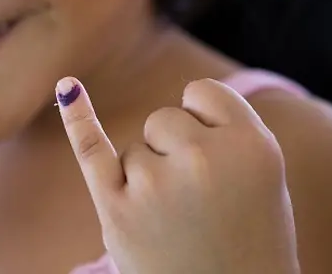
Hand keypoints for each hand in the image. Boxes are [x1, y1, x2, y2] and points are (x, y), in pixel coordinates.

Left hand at [57, 77, 299, 273]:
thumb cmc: (248, 243)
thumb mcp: (263, 178)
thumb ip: (227, 134)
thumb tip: (182, 96)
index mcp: (254, 146)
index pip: (203, 93)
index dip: (205, 122)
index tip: (216, 158)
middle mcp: (205, 158)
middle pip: (163, 119)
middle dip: (174, 152)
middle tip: (199, 205)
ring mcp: (157, 184)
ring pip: (135, 150)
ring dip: (149, 181)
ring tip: (177, 226)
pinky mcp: (117, 210)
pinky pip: (91, 150)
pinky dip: (78, 119)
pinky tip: (67, 88)